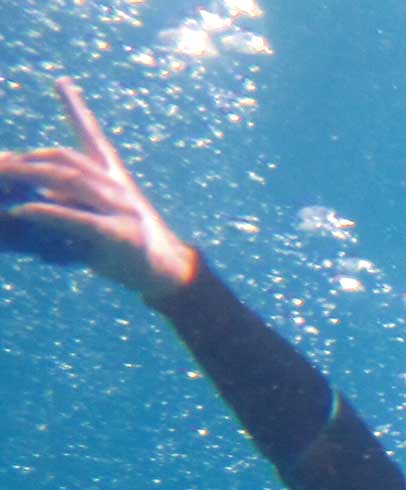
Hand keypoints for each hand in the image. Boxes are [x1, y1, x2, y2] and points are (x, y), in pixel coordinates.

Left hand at [0, 79, 197, 299]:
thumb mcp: (102, 218)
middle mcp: (117, 187)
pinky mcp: (115, 234)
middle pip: (64, 158)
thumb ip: (74, 202)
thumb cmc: (131, 248)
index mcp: (116, 179)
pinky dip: (43, 213)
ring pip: (65, 180)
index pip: (93, 136)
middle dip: (26, 158)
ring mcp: (118, 209)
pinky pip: (72, 217)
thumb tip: (35, 194)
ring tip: (0, 178)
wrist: (171, 274)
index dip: (77, 108)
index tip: (61, 81)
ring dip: (27, 176)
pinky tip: (19, 211)